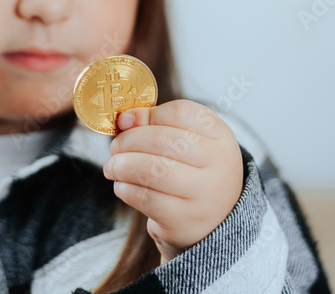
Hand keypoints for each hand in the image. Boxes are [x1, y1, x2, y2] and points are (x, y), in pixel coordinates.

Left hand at [102, 99, 243, 263]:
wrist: (215, 221)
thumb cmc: (195, 173)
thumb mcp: (188, 143)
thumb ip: (157, 125)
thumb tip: (125, 119)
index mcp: (221, 136)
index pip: (181, 112)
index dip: (149, 114)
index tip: (128, 121)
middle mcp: (219, 164)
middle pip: (163, 139)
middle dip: (128, 140)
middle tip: (115, 147)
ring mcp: (204, 194)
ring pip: (151, 170)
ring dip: (122, 165)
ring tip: (113, 167)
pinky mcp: (184, 219)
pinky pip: (145, 198)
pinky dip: (125, 189)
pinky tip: (122, 186)